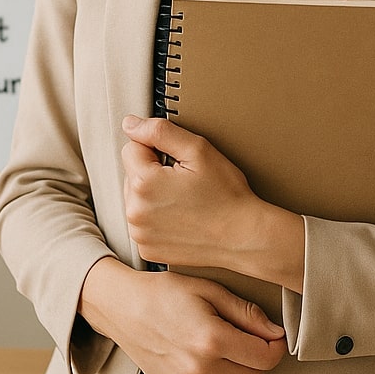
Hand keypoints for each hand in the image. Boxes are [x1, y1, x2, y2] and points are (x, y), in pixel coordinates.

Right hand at [79, 257, 284, 373]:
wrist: (121, 307)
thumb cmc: (164, 292)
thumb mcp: (209, 290)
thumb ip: (246, 312)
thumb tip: (276, 331)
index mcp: (211, 340)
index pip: (265, 357)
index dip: (276, 346)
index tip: (274, 335)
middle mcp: (200, 368)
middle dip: (257, 354)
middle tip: (245, 332)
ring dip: (234, 363)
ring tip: (213, 336)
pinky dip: (213, 370)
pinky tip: (196, 349)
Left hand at [121, 115, 306, 290]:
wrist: (244, 237)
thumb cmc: (227, 196)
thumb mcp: (198, 151)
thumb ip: (160, 132)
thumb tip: (131, 124)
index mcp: (144, 183)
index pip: (131, 149)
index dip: (157, 150)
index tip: (178, 163)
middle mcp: (136, 212)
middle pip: (132, 174)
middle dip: (153, 173)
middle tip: (185, 183)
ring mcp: (140, 234)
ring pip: (136, 199)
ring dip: (153, 195)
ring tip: (185, 201)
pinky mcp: (147, 249)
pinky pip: (143, 222)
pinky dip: (156, 218)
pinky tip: (180, 218)